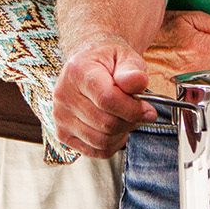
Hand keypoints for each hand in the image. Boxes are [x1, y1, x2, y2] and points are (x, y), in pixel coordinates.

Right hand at [53, 37, 155, 156]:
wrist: (89, 66)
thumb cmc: (109, 62)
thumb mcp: (125, 57)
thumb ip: (132, 70)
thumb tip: (138, 82)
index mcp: (77, 71)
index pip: (107, 99)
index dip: (132, 109)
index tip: (148, 109)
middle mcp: (63, 95)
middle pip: (106, 123)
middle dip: (130, 121)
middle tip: (139, 112)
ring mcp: (61, 117)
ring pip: (102, 141)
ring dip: (122, 133)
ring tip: (126, 118)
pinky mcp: (63, 134)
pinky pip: (95, 151)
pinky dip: (112, 144)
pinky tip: (115, 129)